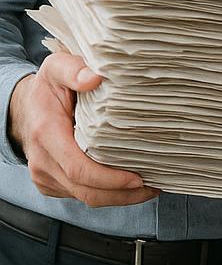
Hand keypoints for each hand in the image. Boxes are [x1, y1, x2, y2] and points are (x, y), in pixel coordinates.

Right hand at [8, 53, 156, 206]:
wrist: (26, 107)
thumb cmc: (47, 88)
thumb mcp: (57, 68)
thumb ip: (73, 70)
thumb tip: (94, 77)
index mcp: (46, 133)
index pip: (78, 168)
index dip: (109, 178)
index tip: (137, 178)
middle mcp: (43, 160)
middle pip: (85, 190)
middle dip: (121, 193)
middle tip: (152, 187)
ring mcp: (45, 174)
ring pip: (84, 197)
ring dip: (117, 197)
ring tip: (148, 188)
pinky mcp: (51, 182)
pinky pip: (79, 194)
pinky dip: (106, 193)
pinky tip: (128, 184)